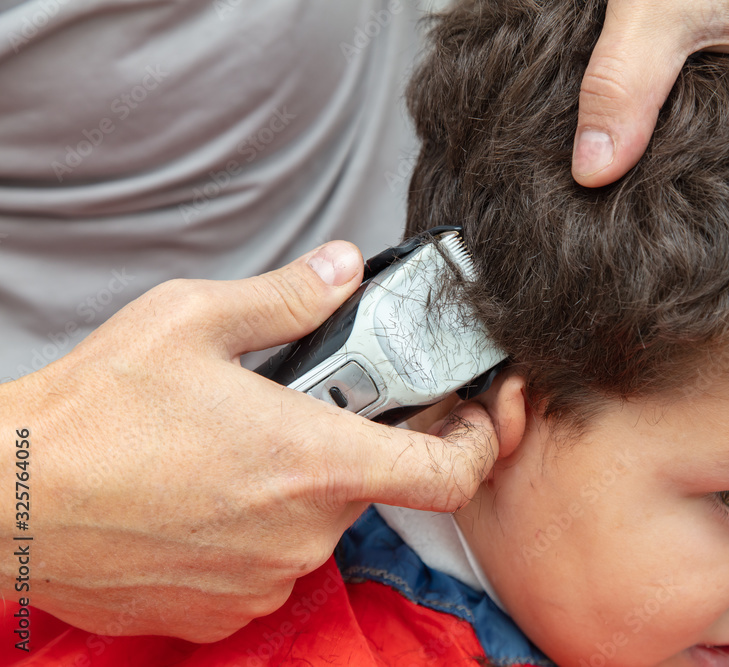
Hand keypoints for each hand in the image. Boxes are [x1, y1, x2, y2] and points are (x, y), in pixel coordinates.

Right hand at [0, 241, 499, 641]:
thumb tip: (344, 269)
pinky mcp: (223, 611)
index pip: (449, 473)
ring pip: (314, 525)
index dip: (479, 443)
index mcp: (314, 460)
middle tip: (291, 409)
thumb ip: (289, 296)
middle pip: (369, 486)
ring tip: (229, 450)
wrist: (9, 499)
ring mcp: (264, 579)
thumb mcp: (194, 320)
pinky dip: (253, 531)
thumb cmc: (95, 413)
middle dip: (344, 444)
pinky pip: (267, 566)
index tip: (471, 416)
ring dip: (292, 488)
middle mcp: (303, 531)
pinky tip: (202, 496)